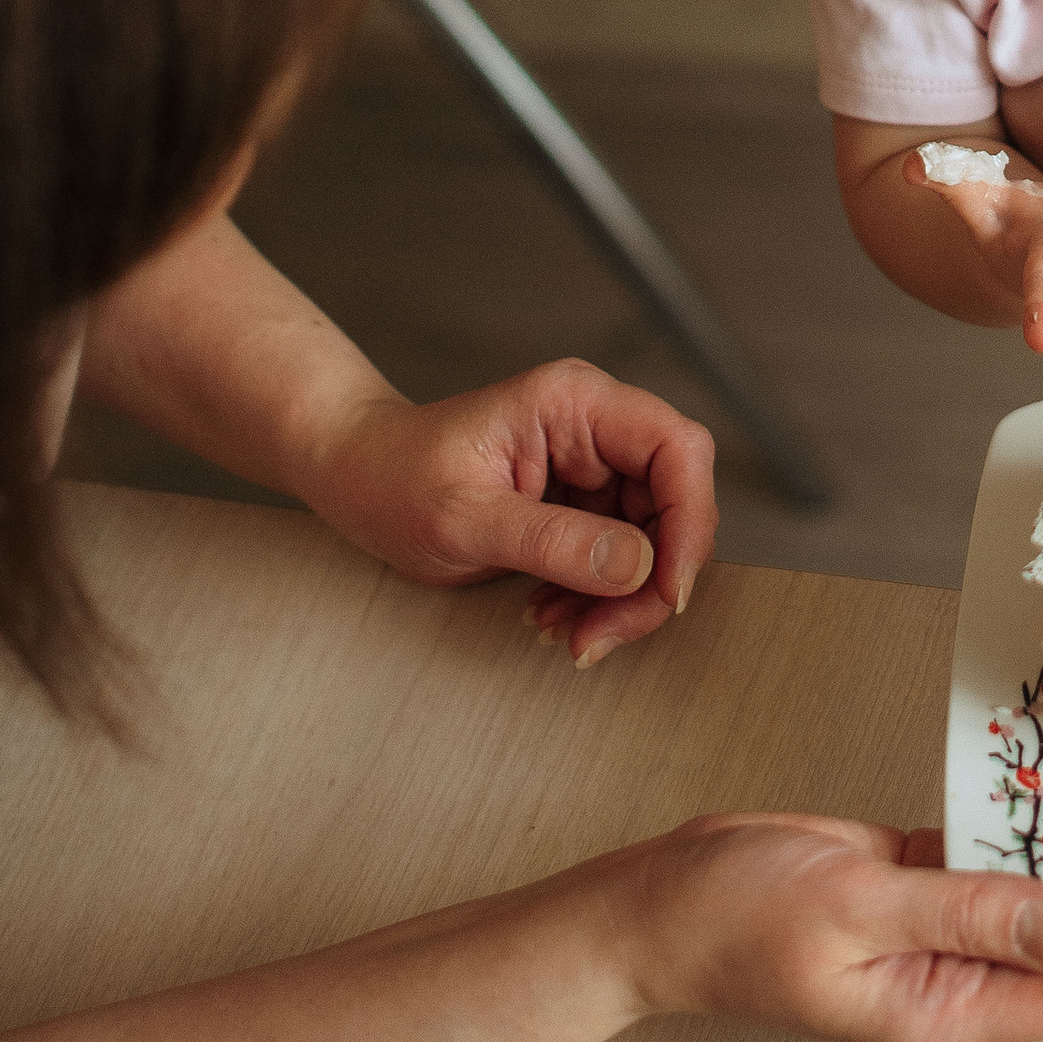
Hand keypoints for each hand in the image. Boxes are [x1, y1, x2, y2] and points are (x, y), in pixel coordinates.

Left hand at [302, 360, 716, 668]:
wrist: (353, 476)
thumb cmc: (393, 478)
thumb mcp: (464, 519)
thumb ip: (552, 541)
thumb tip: (638, 567)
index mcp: (574, 403)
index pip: (675, 447)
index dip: (689, 521)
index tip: (667, 593)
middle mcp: (592, 426)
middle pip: (673, 500)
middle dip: (650, 579)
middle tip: (599, 638)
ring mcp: (587, 464)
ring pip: (651, 537)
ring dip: (620, 599)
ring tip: (564, 635)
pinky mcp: (577, 501)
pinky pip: (617, 555)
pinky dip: (595, 599)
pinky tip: (551, 617)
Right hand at [612, 814, 1042, 1041]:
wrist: (659, 903)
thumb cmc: (735, 921)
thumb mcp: (857, 908)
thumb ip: (965, 913)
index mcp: (941, 1015)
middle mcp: (946, 984)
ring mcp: (927, 937)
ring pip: (1023, 902)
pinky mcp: (906, 888)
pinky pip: (978, 865)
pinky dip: (1012, 832)